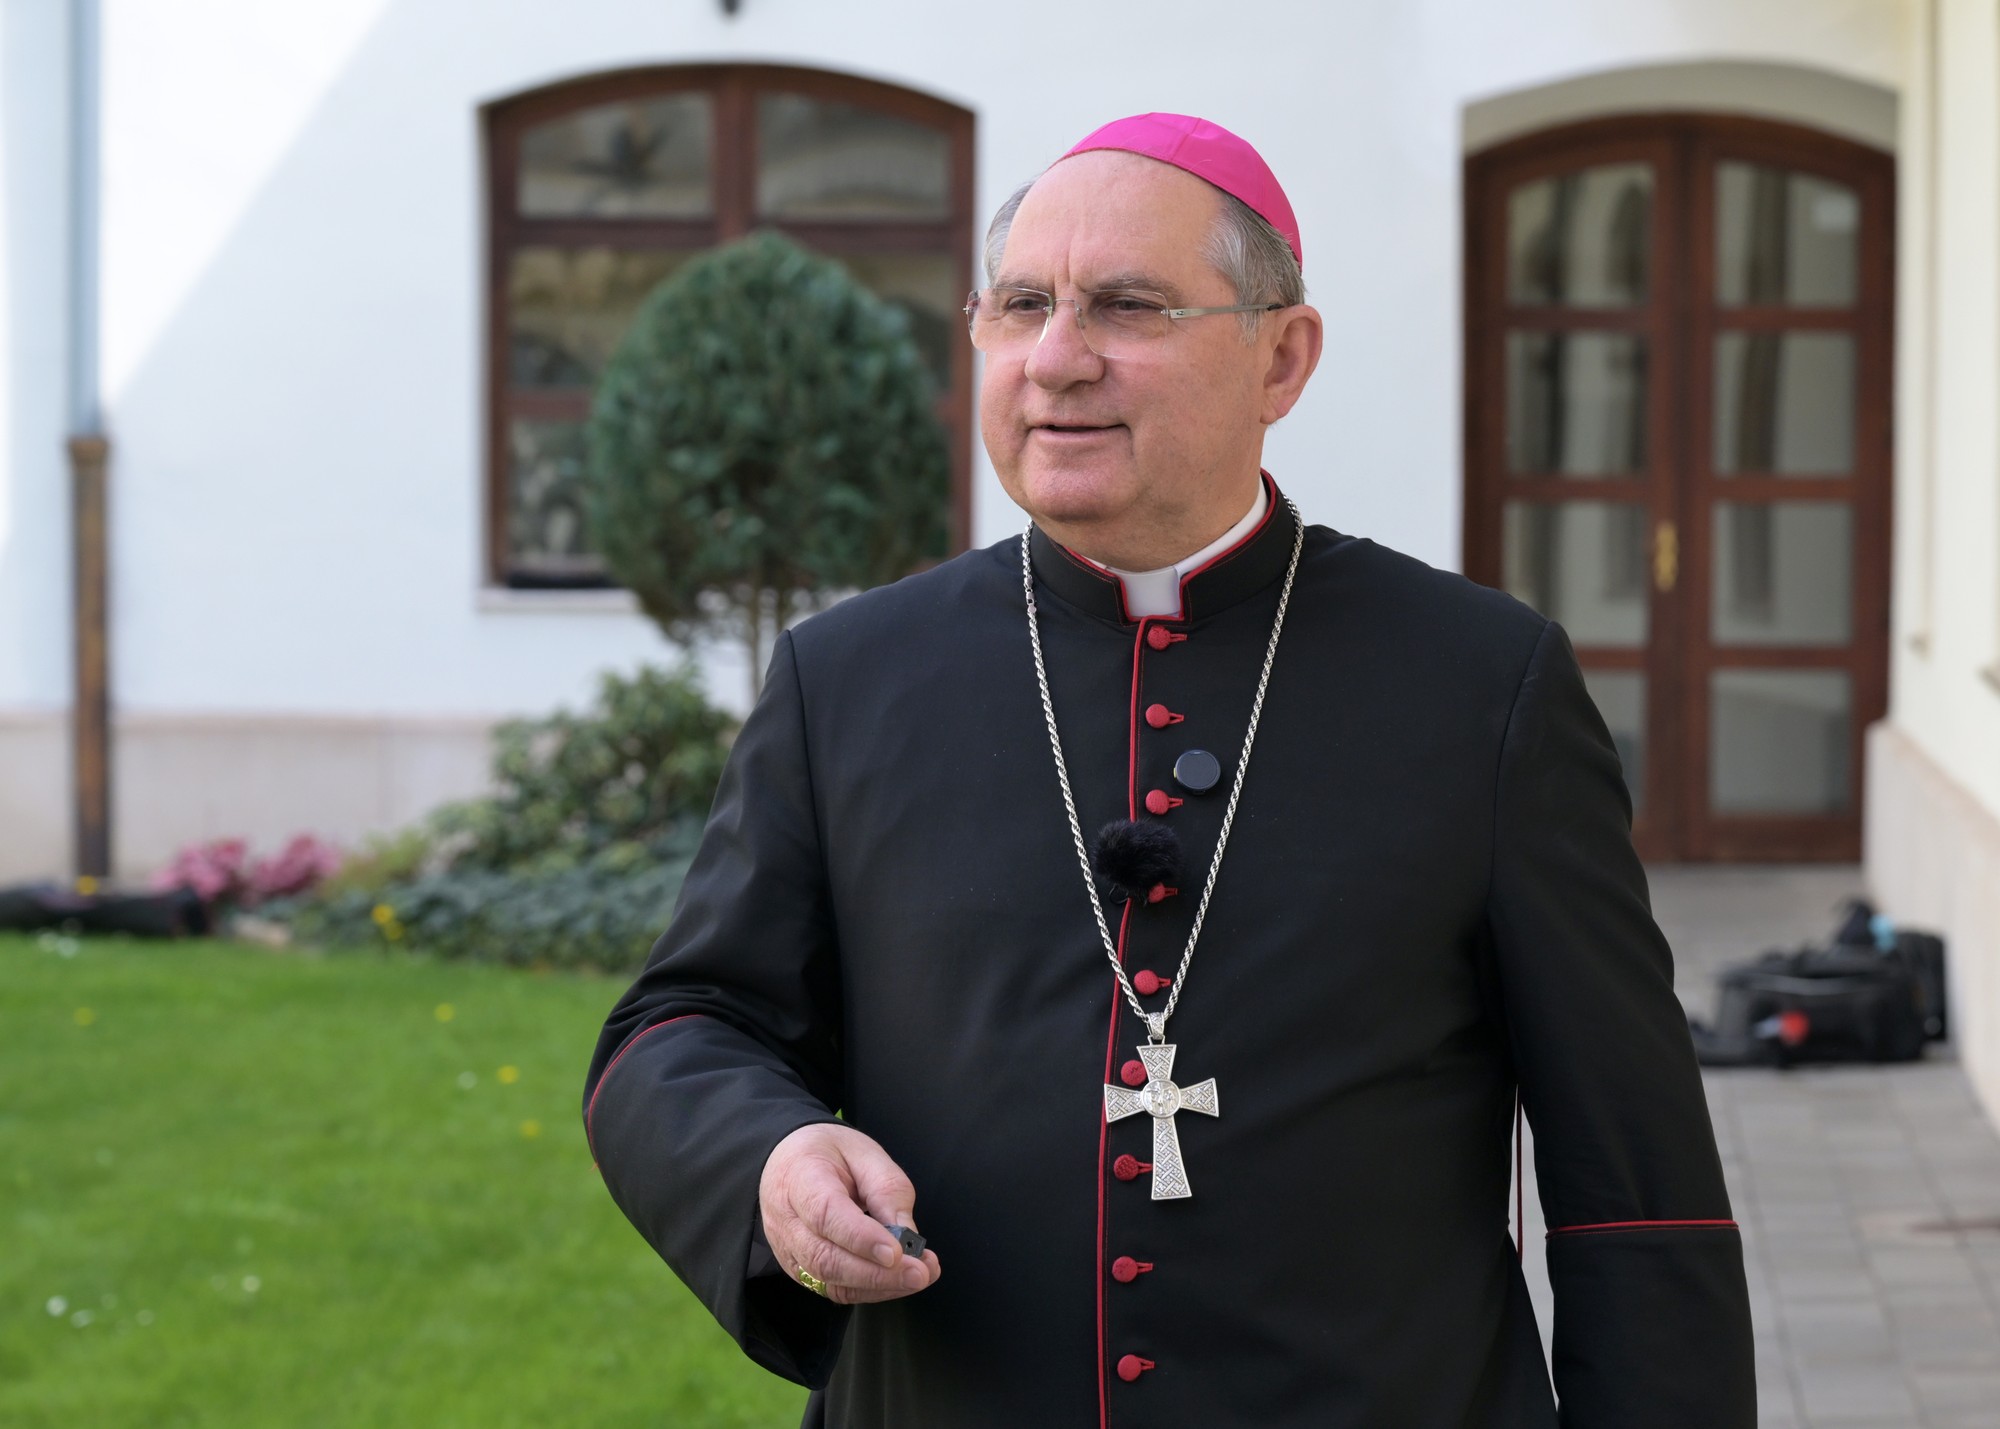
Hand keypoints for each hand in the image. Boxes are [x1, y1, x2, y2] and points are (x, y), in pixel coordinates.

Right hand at [759, 1122, 942, 1305]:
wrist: (789, 1160)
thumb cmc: (828, 1153)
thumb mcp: (864, 1152)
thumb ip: (887, 1190)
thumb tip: (907, 1236)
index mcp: (799, 1178)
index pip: (825, 1214)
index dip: (861, 1237)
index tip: (896, 1251)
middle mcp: (786, 1220)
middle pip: (825, 1258)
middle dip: (876, 1273)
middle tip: (919, 1273)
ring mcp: (788, 1249)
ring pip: (829, 1281)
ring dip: (878, 1285)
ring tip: (917, 1277)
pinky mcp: (798, 1269)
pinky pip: (833, 1289)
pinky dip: (869, 1290)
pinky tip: (897, 1281)